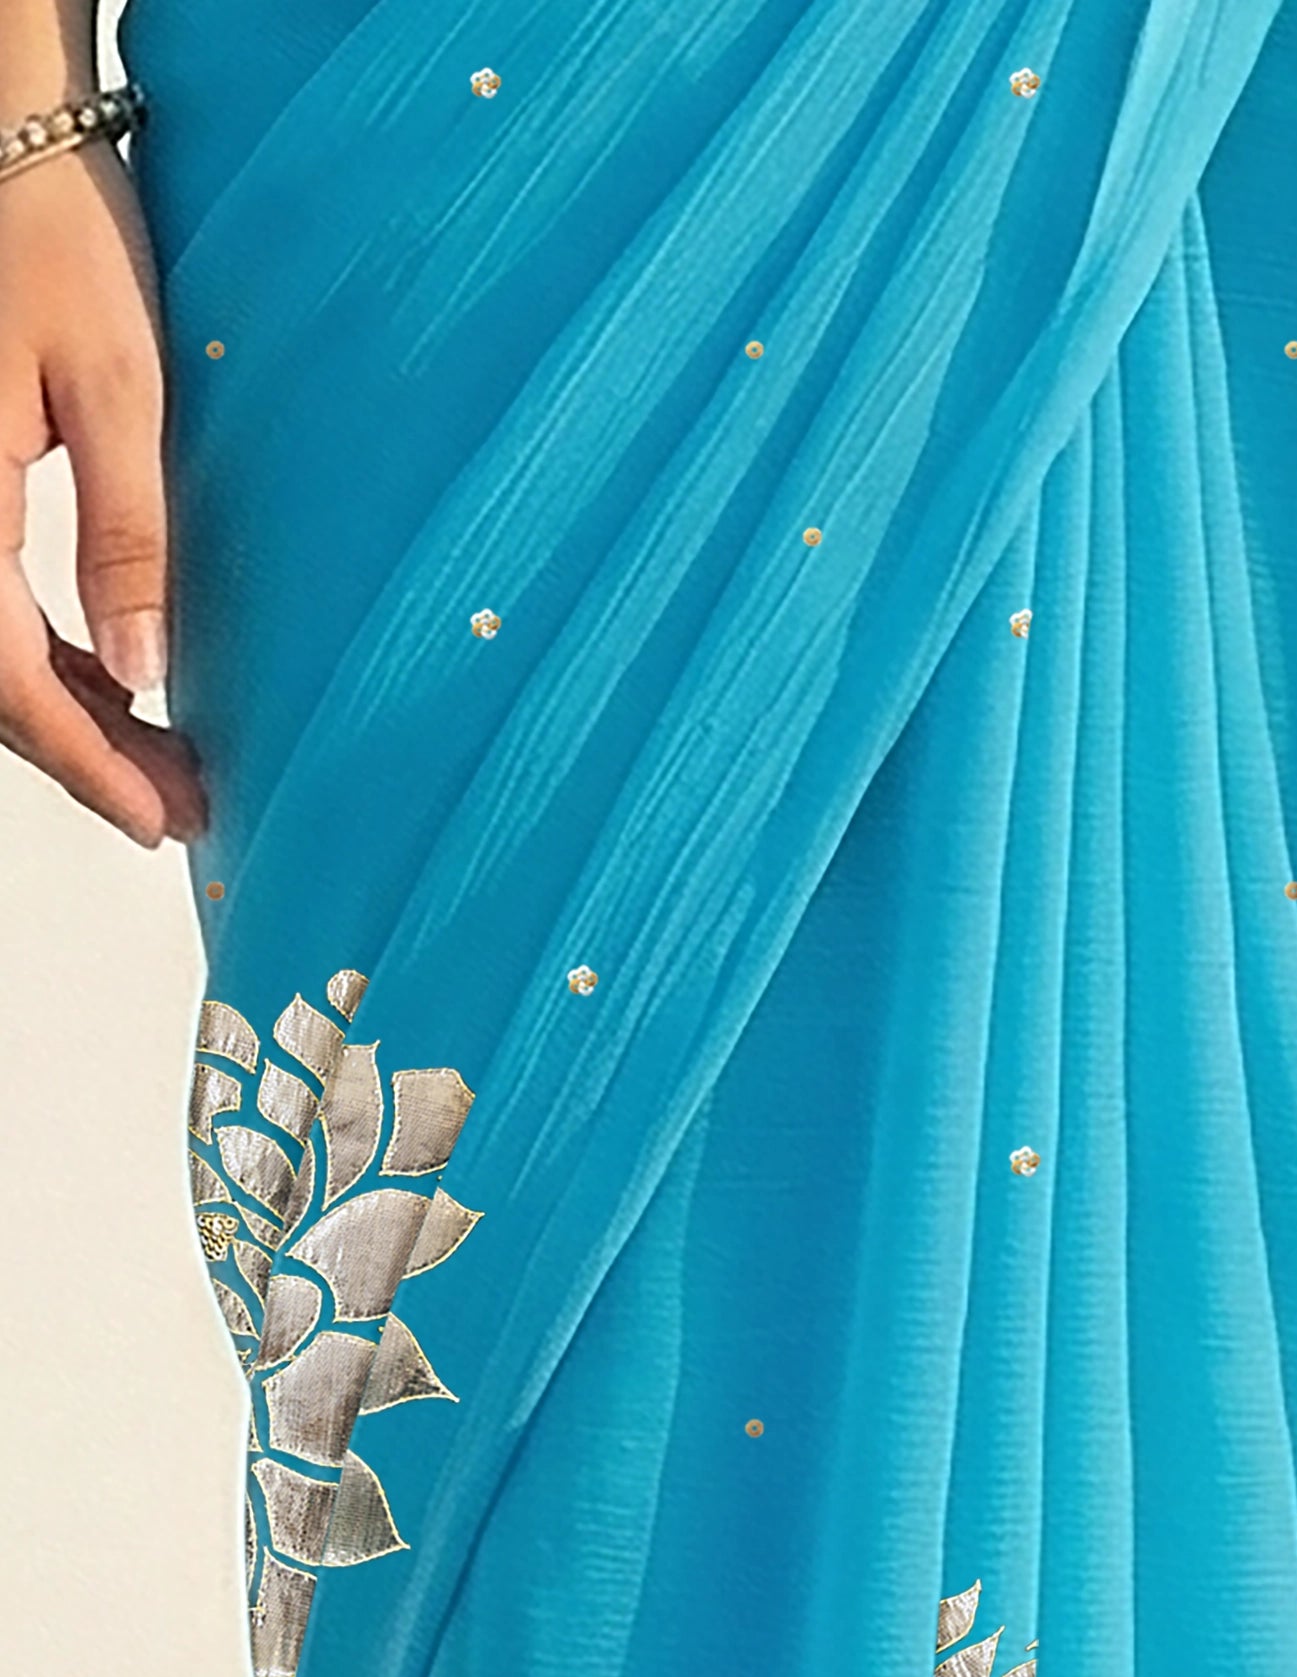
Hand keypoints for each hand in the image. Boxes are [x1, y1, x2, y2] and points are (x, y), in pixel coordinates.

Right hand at [0, 70, 206, 846]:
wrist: (7, 142)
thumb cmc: (50, 231)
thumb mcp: (115, 385)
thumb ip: (128, 534)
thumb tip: (145, 669)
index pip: (9, 674)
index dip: (83, 761)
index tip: (153, 818)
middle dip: (87, 754)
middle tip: (183, 807)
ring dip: (73, 716)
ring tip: (170, 765)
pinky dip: (52, 658)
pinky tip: (118, 686)